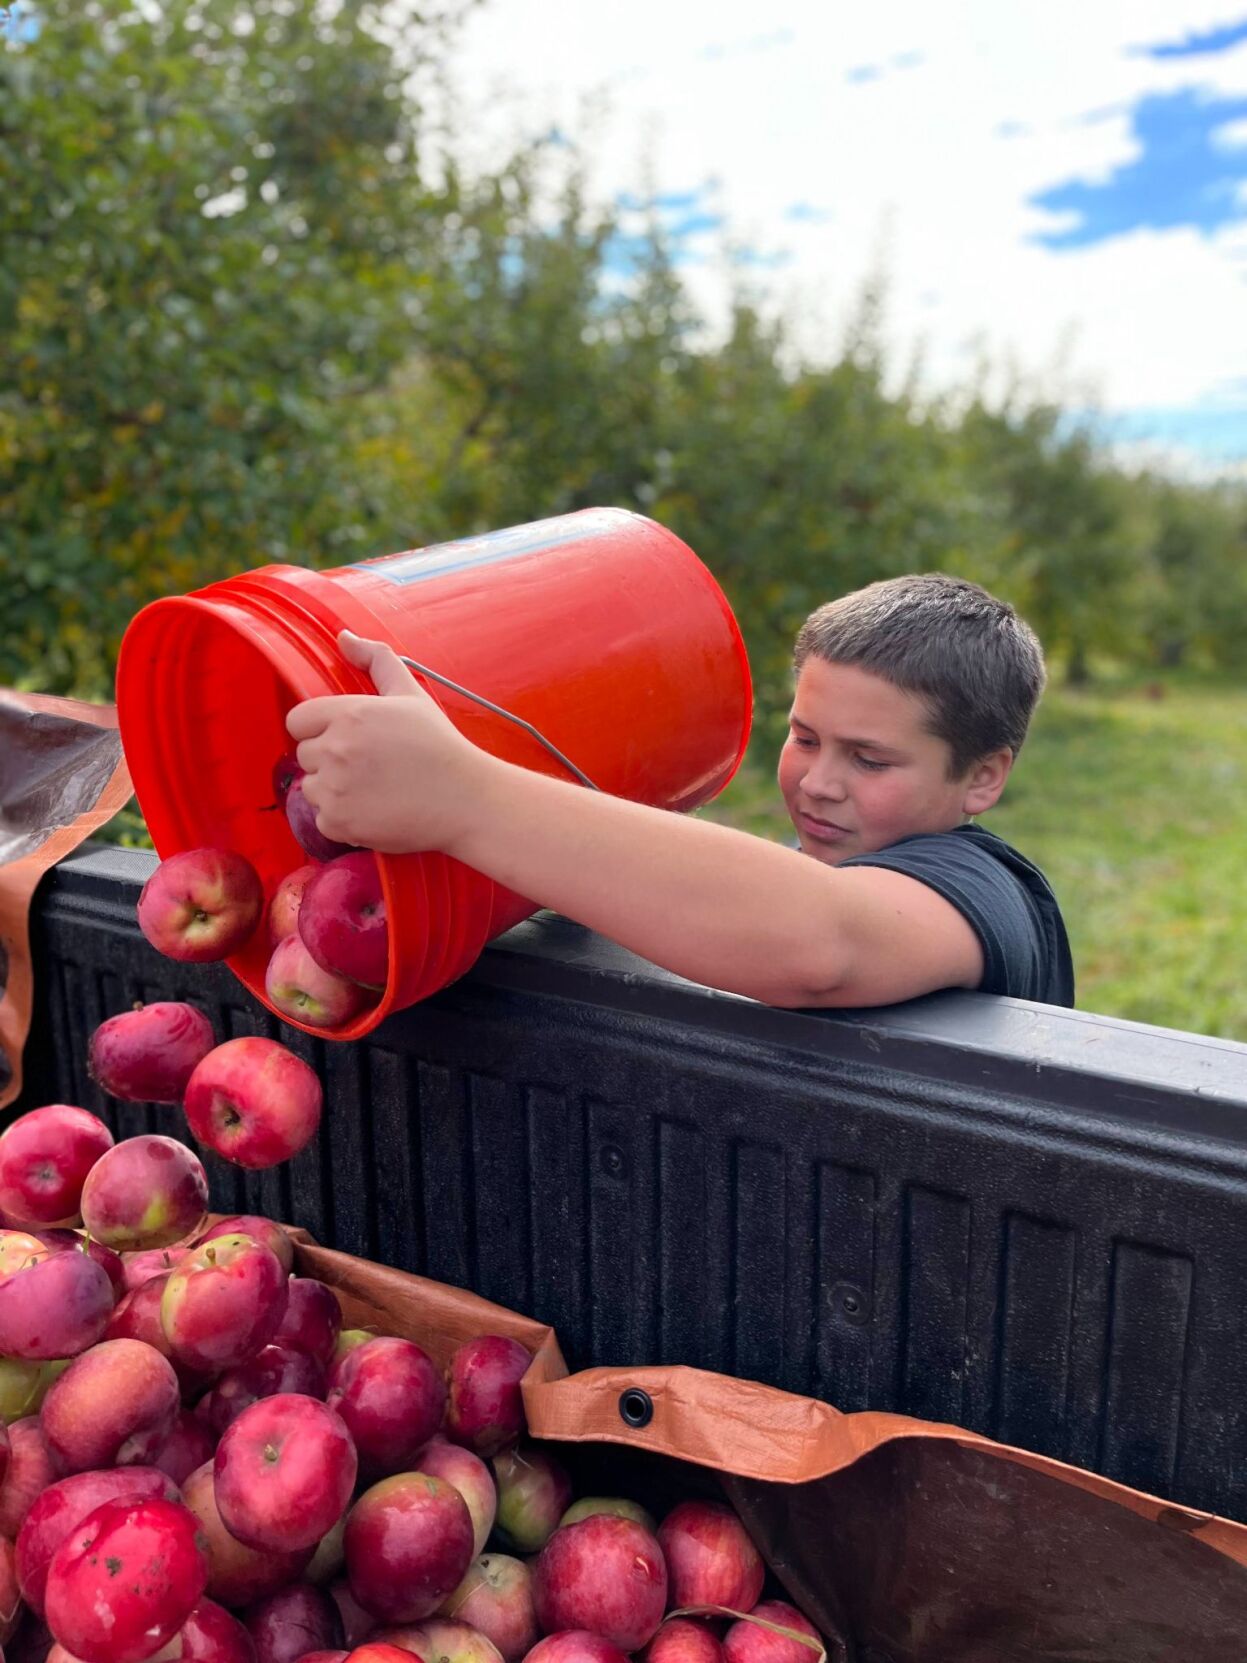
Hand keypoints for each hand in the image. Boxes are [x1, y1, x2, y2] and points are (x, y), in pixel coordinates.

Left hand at [285, 631, 487, 854]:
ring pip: (311, 788)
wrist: (465, 800)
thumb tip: (344, 637)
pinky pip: (322, 819)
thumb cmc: (439, 746)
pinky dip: (343, 819)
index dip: (319, 729)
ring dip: (333, 790)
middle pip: (305, 755)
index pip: (298, 720)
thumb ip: (375, 659)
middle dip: (329, 760)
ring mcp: (335, 789)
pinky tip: (374, 811)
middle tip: (369, 766)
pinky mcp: (340, 822)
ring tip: (372, 789)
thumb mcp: (410, 694)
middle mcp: (336, 750)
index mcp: (349, 714)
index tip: (346, 738)